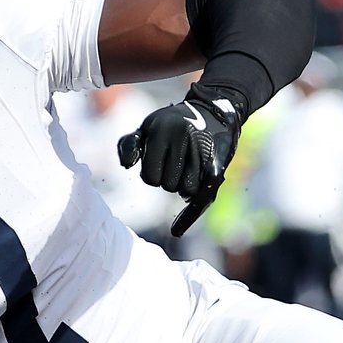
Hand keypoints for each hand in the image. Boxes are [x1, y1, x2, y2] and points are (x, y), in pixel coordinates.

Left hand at [118, 84, 243, 236]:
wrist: (216, 112)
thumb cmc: (174, 124)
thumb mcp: (147, 128)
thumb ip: (129, 145)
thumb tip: (126, 166)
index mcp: (160, 131)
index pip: (149, 175)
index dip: (152, 174)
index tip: (159, 164)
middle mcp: (180, 139)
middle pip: (166, 185)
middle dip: (169, 181)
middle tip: (177, 166)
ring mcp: (200, 152)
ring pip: (185, 191)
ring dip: (185, 188)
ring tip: (189, 172)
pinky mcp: (216, 163)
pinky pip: (202, 196)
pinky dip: (188, 216)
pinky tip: (176, 230)